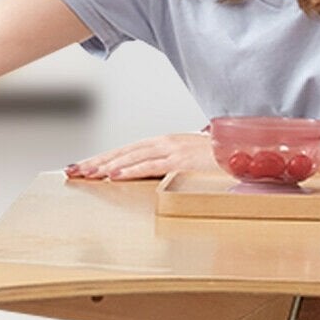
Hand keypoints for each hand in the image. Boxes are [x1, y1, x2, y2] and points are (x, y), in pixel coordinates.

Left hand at [65, 131, 216, 179]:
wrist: (248, 150)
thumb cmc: (221, 158)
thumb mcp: (190, 161)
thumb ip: (171, 165)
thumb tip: (154, 175)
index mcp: (164, 143)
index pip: (126, 151)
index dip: (102, 158)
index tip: (82, 165)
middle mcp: (164, 142)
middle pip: (122, 152)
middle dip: (94, 161)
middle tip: (72, 170)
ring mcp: (172, 150)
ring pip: (130, 158)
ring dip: (104, 166)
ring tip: (84, 174)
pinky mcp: (182, 161)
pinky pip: (150, 166)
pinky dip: (129, 171)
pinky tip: (112, 176)